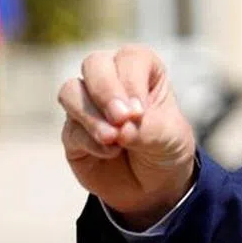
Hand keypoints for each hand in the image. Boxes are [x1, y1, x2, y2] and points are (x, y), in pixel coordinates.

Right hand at [58, 45, 196, 229]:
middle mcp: (112, 80)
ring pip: (71, 91)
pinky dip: (90, 141)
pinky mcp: (73, 133)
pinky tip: (111, 153)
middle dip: (105, 90)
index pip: (130, 58)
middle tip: (122, 118)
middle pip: (94, 64)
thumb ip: (148, 129)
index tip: (140, 112)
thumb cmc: (166, 148)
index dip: (131, 81)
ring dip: (91, 115)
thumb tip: (120, 130)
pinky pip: (71, 129)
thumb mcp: (170, 137)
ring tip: (114, 138)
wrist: (153, 185)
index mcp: (142, 70)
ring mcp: (89, 105)